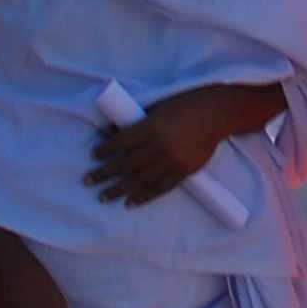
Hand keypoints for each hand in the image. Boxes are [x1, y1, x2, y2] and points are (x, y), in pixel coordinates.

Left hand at [89, 89, 234, 206]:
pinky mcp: (184, 172)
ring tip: (104, 197)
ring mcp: (172, 161)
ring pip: (140, 180)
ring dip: (119, 189)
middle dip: (105, 173)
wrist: (217, 114)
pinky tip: (130, 202)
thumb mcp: (158, 107)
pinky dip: (144, 197)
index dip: (105, 150)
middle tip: (89, 181)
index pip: (121, 142)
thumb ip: (136, 122)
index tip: (94, 156)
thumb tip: (109, 132)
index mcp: (152, 126)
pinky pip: (160, 188)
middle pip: (126, 163)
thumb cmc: (186, 105)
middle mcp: (160, 146)